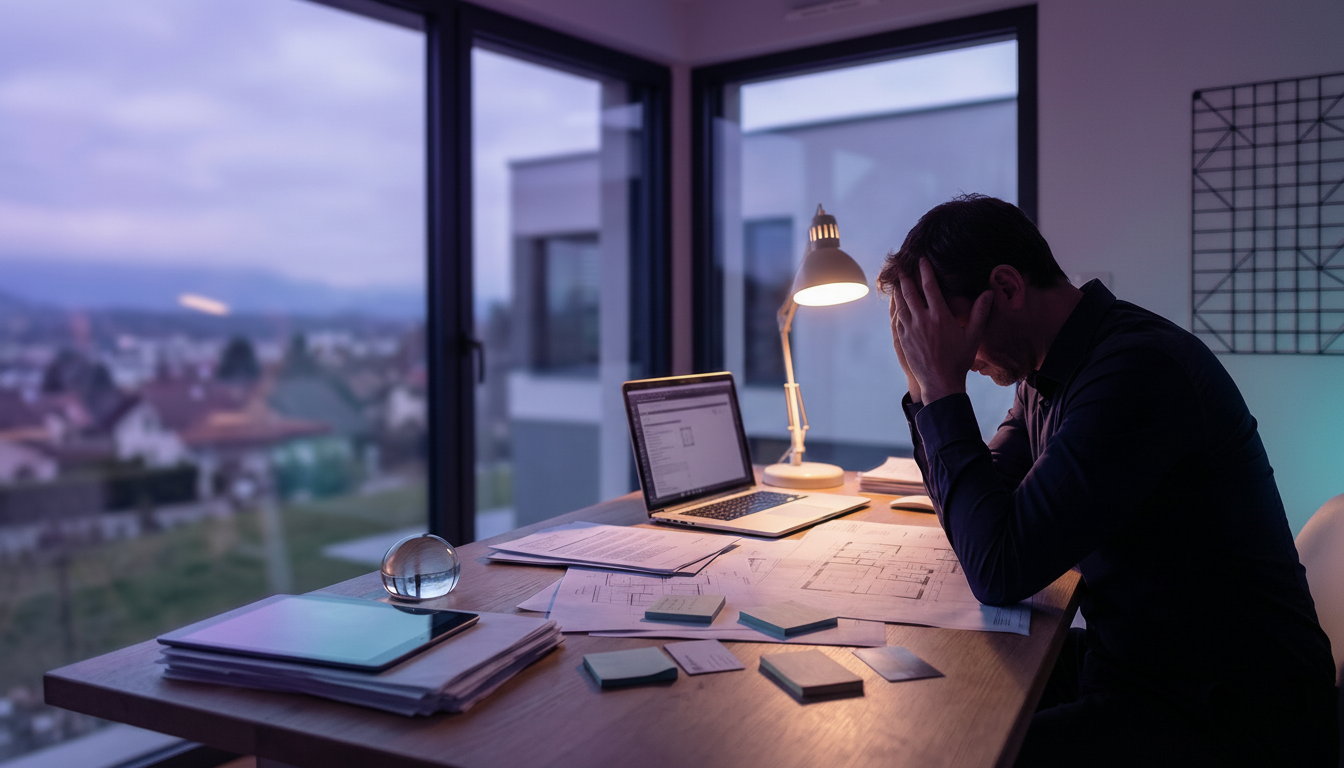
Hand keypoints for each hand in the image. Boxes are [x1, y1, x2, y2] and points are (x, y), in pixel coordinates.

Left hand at [891, 259, 991, 403]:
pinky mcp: (902, 339)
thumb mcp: (973, 336)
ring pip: (900, 304)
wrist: (940, 382)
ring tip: (897, 281)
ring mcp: (910, 329)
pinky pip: (897, 318)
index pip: (930, 286)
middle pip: (910, 292)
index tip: (921, 260)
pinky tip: (896, 304)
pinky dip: (896, 307)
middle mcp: (922, 320)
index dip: (925, 271)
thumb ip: (979, 313)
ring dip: (898, 290)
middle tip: (901, 265)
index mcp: (940, 316)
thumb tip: (989, 293)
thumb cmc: (959, 360)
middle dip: (906, 277)